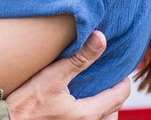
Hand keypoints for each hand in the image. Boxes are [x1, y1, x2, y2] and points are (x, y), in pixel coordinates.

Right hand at [5, 31, 130, 119]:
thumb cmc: (26, 102)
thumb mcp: (53, 76)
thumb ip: (80, 58)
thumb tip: (100, 38)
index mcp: (88, 113)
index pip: (118, 97)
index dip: (123, 83)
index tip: (122, 72)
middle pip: (113, 112)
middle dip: (115, 97)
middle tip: (110, 81)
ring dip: (104, 109)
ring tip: (97, 94)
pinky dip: (90, 114)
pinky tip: (78, 104)